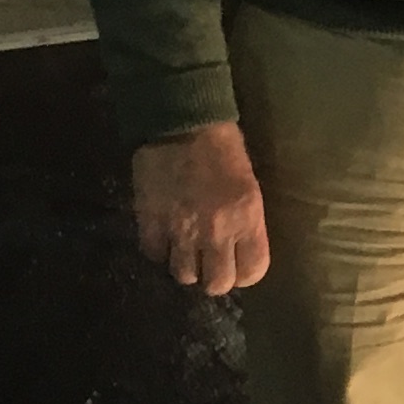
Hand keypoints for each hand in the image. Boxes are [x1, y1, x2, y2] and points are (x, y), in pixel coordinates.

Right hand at [132, 121, 270, 294]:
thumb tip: (237, 252)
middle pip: (216, 283)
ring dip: (184, 266)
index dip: (244, 274)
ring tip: (184, 250)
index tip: (237, 267)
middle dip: (213, 277)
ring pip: (183, 275)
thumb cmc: (223, 149)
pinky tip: (162, 237)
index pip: (252, 272)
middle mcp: (216, 231)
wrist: (182, 120)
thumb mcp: (249, 187)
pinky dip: (158, 250)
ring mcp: (181, 229)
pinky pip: (153, 254)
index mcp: (247, 219)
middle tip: (208, 263)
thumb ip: (246, 224)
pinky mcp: (150, 220)